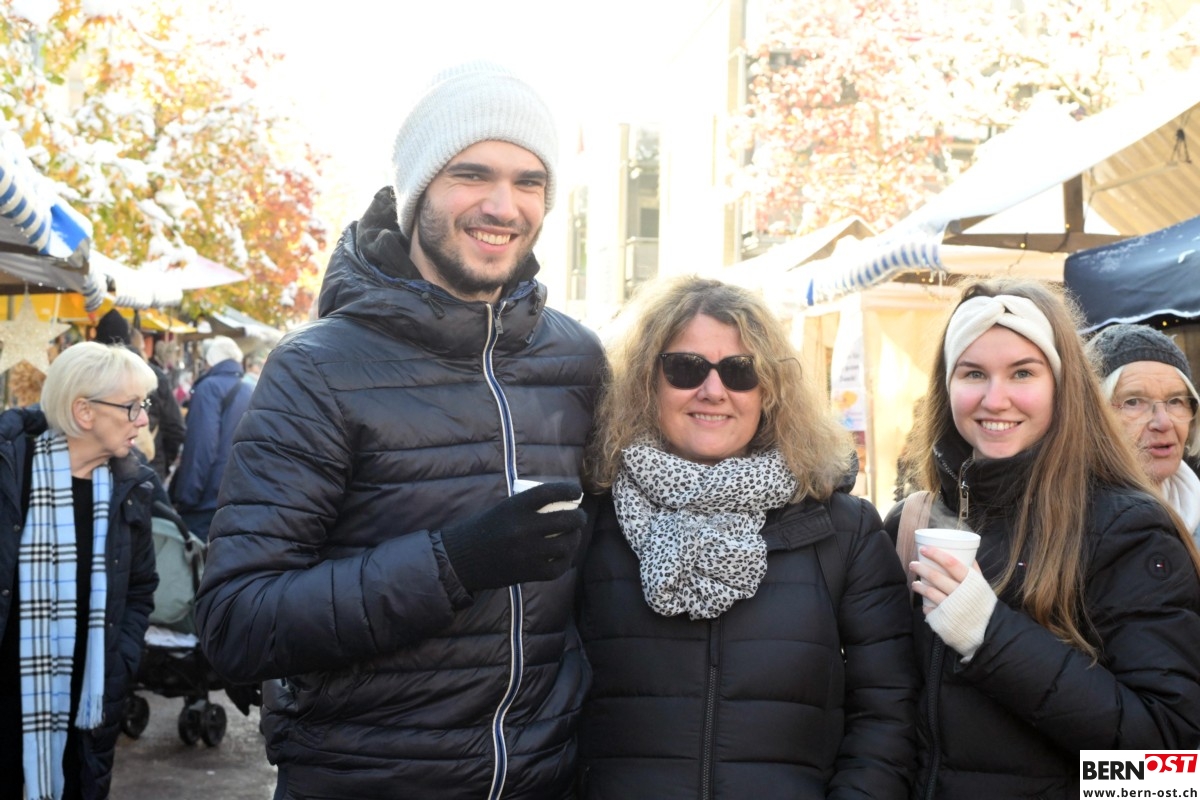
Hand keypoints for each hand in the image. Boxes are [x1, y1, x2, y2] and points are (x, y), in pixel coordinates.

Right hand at [440, 481, 585, 591]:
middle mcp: (522, 528)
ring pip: (565, 545)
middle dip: (579, 518)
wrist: (461, 559)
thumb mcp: (503, 509)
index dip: (568, 490)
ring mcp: (527, 552)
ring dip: (575, 539)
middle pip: (565, 520)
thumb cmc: (483, 529)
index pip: (549, 492)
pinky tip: (565, 555)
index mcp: (514, 507)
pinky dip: (566, 560)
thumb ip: (528, 506)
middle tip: (579, 517)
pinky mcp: (527, 573)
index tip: (576, 491)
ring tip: (573, 536)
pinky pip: (557, 567)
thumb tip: (560, 502)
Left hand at [909, 546, 977, 614]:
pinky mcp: (945, 619)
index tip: (923, 549)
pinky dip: (925, 606)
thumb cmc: (983, 602)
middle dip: (921, 568)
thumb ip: (974, 569)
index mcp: (970, 582)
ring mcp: (951, 607)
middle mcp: (960, 593)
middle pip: (936, 577)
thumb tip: (967, 553)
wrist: (990, 628)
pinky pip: (930, 610)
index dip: (935, 554)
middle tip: (913, 564)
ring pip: (930, 592)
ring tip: (915, 583)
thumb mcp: (981, 584)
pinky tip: (924, 603)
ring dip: (919, 586)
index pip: (951, 563)